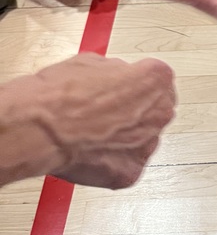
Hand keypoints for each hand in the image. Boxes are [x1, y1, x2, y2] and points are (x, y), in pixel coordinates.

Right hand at [36, 53, 176, 188]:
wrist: (40, 128)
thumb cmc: (61, 94)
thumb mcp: (93, 62)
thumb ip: (117, 74)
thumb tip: (118, 79)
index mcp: (156, 80)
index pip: (157, 81)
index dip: (136, 85)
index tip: (124, 88)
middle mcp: (159, 113)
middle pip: (155, 111)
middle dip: (136, 111)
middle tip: (109, 113)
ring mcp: (147, 145)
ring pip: (143, 138)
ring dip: (126, 136)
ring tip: (95, 134)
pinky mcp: (130, 172)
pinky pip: (127, 163)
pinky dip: (112, 160)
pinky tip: (91, 151)